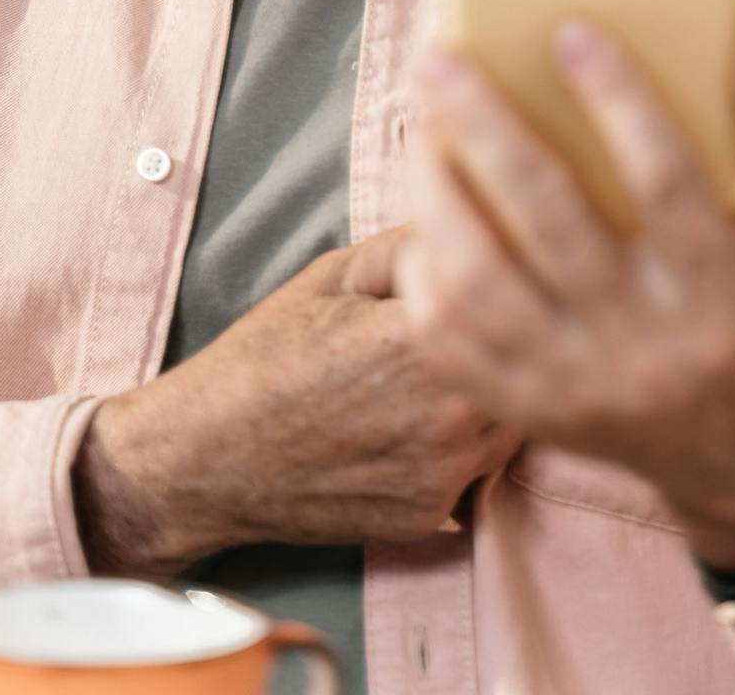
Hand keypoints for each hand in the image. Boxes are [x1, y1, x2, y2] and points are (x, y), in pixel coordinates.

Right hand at [72, 226, 524, 576]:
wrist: (210, 457)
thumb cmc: (267, 356)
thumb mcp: (335, 275)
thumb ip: (412, 244)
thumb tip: (470, 220)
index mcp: (427, 337)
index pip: (514, 295)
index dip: (507, 283)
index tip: (497, 273)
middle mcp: (449, 411)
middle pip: (524, 362)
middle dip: (508, 339)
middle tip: (472, 322)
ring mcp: (445, 471)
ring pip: (511, 419)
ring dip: (492, 393)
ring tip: (435, 373)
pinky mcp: (433, 515)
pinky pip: (477, 468)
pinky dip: (460, 444)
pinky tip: (414, 423)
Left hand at [392, 5, 734, 570]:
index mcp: (720, 283)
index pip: (664, 180)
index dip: (619, 100)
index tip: (570, 28)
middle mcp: (646, 339)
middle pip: (549, 222)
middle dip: (485, 130)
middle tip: (440, 61)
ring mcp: (578, 382)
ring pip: (479, 284)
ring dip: (436, 195)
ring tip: (421, 127)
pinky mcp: (528, 410)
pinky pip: (448, 339)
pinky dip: (423, 270)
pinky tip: (424, 211)